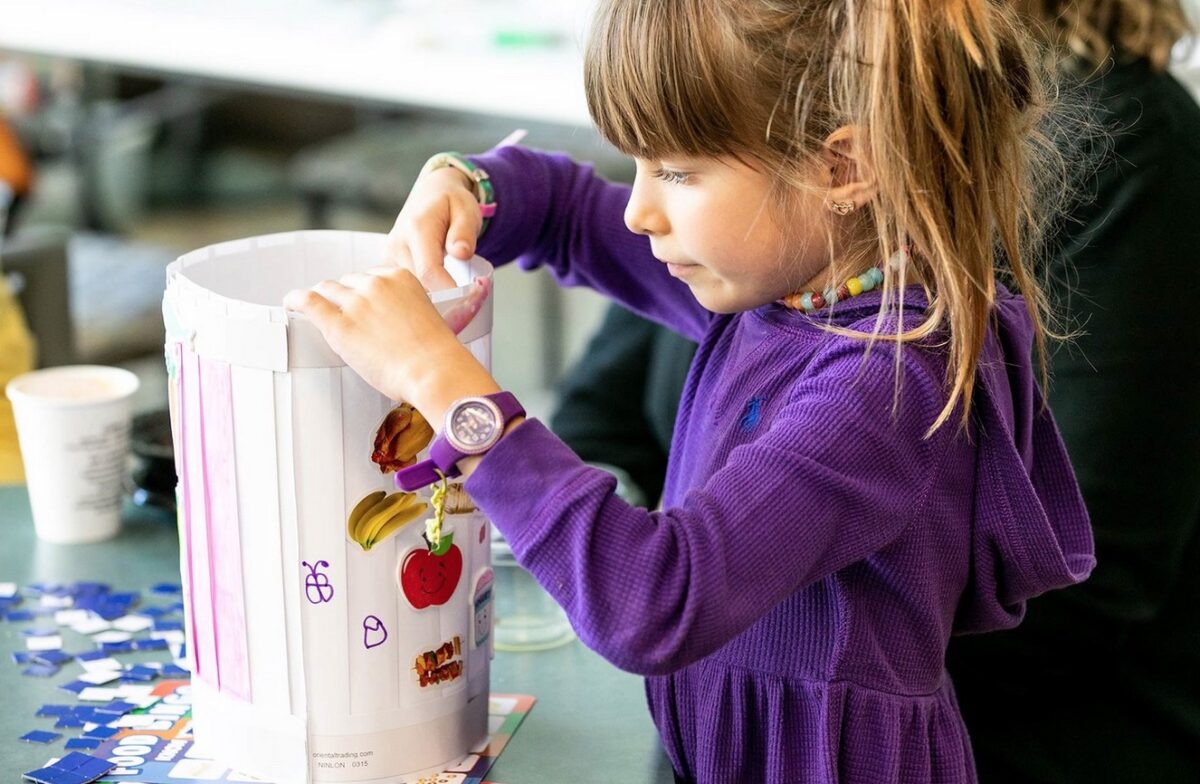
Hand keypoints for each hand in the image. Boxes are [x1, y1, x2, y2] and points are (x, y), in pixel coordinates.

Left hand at [283, 266, 499, 423]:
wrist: (434, 371)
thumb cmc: (437, 355)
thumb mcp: (429, 318)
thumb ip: (409, 311)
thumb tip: (394, 326)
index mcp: (401, 277)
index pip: (373, 276)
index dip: (365, 291)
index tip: (363, 303)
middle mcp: (377, 284)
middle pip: (349, 281)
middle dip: (346, 296)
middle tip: (345, 314)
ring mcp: (356, 303)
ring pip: (328, 290)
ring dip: (324, 300)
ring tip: (315, 311)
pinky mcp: (338, 325)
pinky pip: (308, 302)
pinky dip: (296, 301)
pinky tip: (291, 305)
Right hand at [385, 167, 481, 290]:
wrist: (430, 194)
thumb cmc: (451, 203)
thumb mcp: (467, 211)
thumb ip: (464, 232)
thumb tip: (460, 252)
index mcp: (416, 229)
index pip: (429, 272)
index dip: (448, 291)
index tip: (467, 299)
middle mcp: (397, 243)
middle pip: (418, 286)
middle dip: (442, 296)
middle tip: (465, 298)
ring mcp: (389, 255)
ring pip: (409, 290)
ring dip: (431, 296)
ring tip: (451, 287)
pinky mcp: (387, 264)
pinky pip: (403, 287)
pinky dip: (420, 291)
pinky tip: (435, 283)